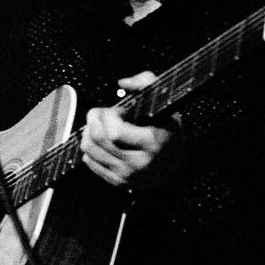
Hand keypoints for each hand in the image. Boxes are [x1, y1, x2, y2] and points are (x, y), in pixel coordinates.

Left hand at [80, 71, 179, 187]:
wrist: (176, 161)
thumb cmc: (167, 127)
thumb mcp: (163, 101)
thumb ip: (146, 82)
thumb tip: (122, 83)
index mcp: (153, 142)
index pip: (113, 132)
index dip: (109, 115)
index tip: (117, 110)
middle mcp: (141, 162)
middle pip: (98, 139)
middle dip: (93, 119)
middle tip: (99, 113)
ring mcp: (129, 175)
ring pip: (89, 150)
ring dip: (88, 132)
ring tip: (98, 125)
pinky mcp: (119, 183)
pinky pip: (90, 163)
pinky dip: (90, 149)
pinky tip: (101, 142)